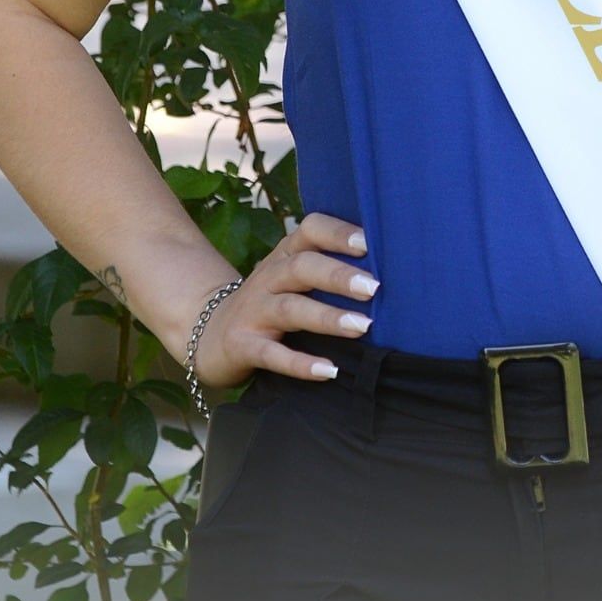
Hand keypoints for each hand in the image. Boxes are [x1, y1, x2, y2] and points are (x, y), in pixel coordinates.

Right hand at [191, 212, 377, 387]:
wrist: (209, 331)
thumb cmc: (270, 301)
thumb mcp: (292, 276)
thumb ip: (328, 265)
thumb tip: (393, 267)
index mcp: (285, 255)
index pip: (309, 229)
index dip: (337, 233)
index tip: (369, 243)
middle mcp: (269, 277)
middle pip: (302, 267)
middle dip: (338, 275)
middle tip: (374, 287)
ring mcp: (254, 311)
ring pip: (291, 308)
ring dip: (327, 317)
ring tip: (362, 326)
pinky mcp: (243, 345)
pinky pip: (271, 355)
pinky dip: (300, 363)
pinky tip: (328, 371)